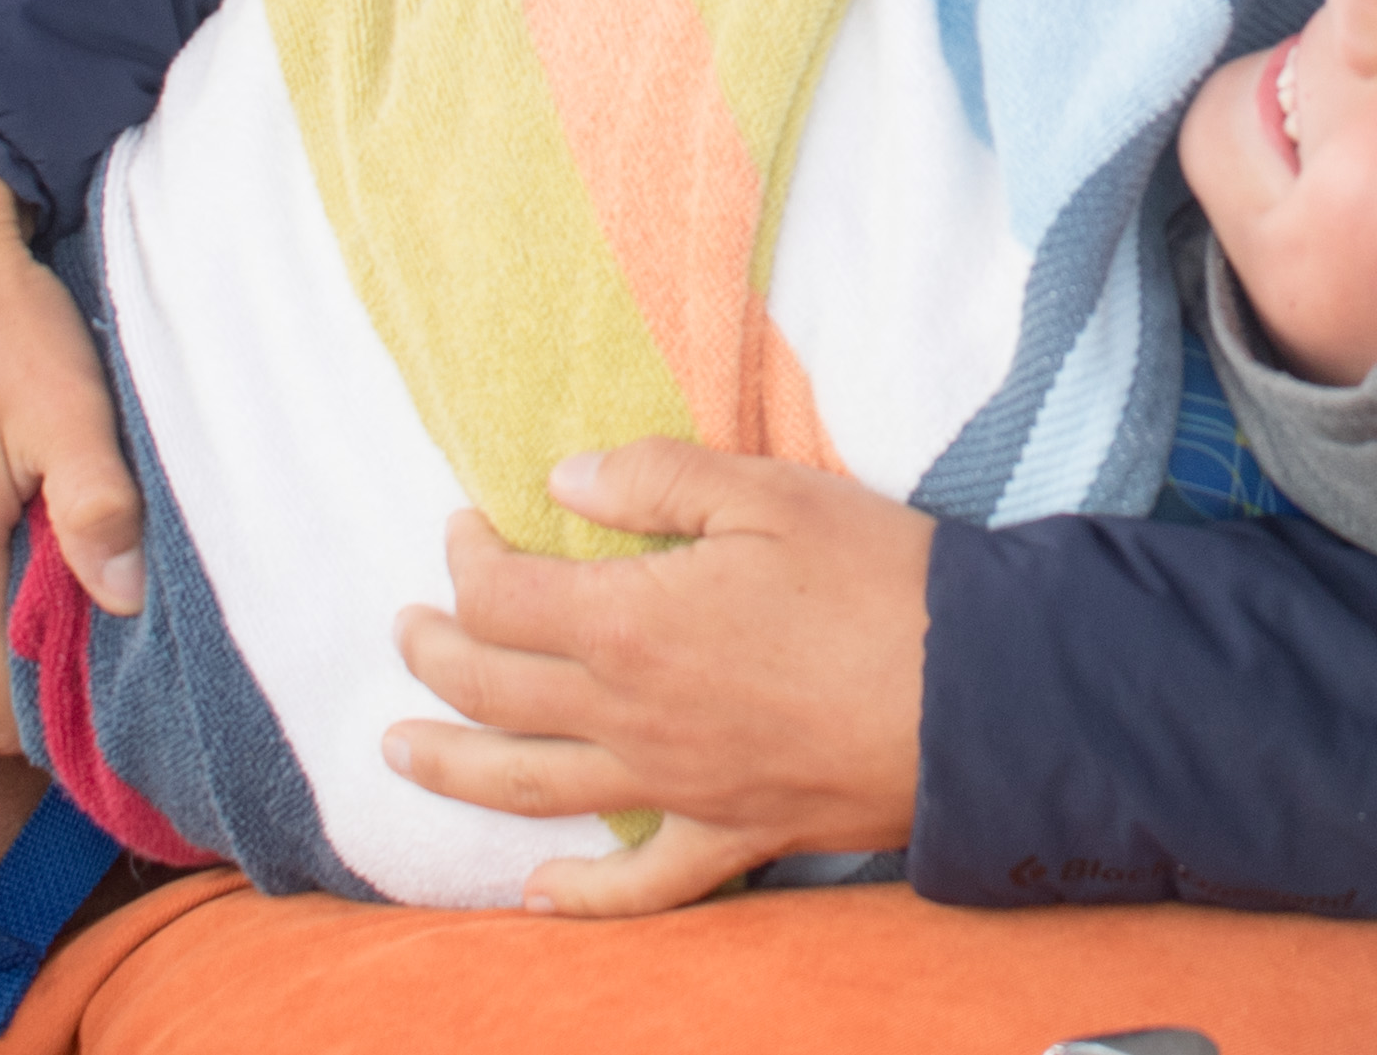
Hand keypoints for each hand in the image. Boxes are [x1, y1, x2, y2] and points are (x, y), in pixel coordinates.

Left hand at [384, 443, 933, 917]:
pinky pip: (640, 884)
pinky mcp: (730, 835)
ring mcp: (675, 788)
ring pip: (532, 788)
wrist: (978, 694)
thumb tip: (564, 481)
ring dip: (453, 768)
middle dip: (435, 655)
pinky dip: (580, 896)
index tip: (465, 527)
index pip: (503, 597)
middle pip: (492, 694)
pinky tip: (535, 894)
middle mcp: (632, 717)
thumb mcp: (768, 493)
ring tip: (398, 750)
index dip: (467, 559)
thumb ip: (656, 479)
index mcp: (631, 624)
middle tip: (408, 629)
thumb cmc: (878, 579)